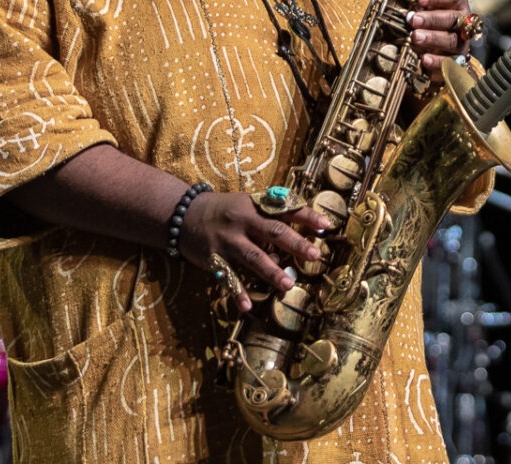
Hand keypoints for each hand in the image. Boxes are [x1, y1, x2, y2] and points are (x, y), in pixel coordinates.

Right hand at [178, 192, 329, 310]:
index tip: (327, 225)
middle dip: (295, 244)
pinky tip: (248, 306)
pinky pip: (228, 278)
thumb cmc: (224, 210)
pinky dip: (237, 293)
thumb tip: (301, 232)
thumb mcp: (247, 204)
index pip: (285, 209)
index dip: (306, 216)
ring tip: (289, 285)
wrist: (183, 214)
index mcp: (255, 206)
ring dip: (272, 271)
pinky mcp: (214, 258)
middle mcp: (243, 221)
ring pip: (253, 256)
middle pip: (273, 231)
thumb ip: (270, 217)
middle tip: (315, 255)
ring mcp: (227, 240)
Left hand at [408, 0, 472, 78]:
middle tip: (414, 19)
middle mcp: (463, 24)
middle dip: (432, 19)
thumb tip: (409, 1)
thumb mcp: (428, 11)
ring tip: (415, 36)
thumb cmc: (433, 23)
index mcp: (458, 6)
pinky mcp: (458, 62)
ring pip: (451, 40)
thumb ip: (422, 6)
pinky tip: (424, 58)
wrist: (443, 51)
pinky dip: (437, 61)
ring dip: (432, 38)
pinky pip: (449, 62)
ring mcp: (462, 43)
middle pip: (451, 19)